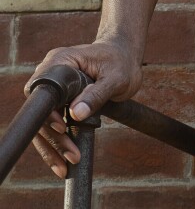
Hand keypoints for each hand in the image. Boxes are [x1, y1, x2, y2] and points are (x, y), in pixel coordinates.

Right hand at [24, 39, 142, 178]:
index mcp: (61, 61)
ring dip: (52, 147)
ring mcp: (52, 88)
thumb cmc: (121, 62)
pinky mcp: (57, 101)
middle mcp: (50, 73)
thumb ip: (97, 93)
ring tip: (64, 167)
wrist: (123, 56)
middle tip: (71, 156)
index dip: (49, 113)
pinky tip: (61, 163)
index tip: (62, 128)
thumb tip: (76, 113)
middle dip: (53, 138)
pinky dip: (55, 144)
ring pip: (42, 123)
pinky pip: (50, 125)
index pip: (45, 91)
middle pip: (41, 112)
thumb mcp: (116, 77)